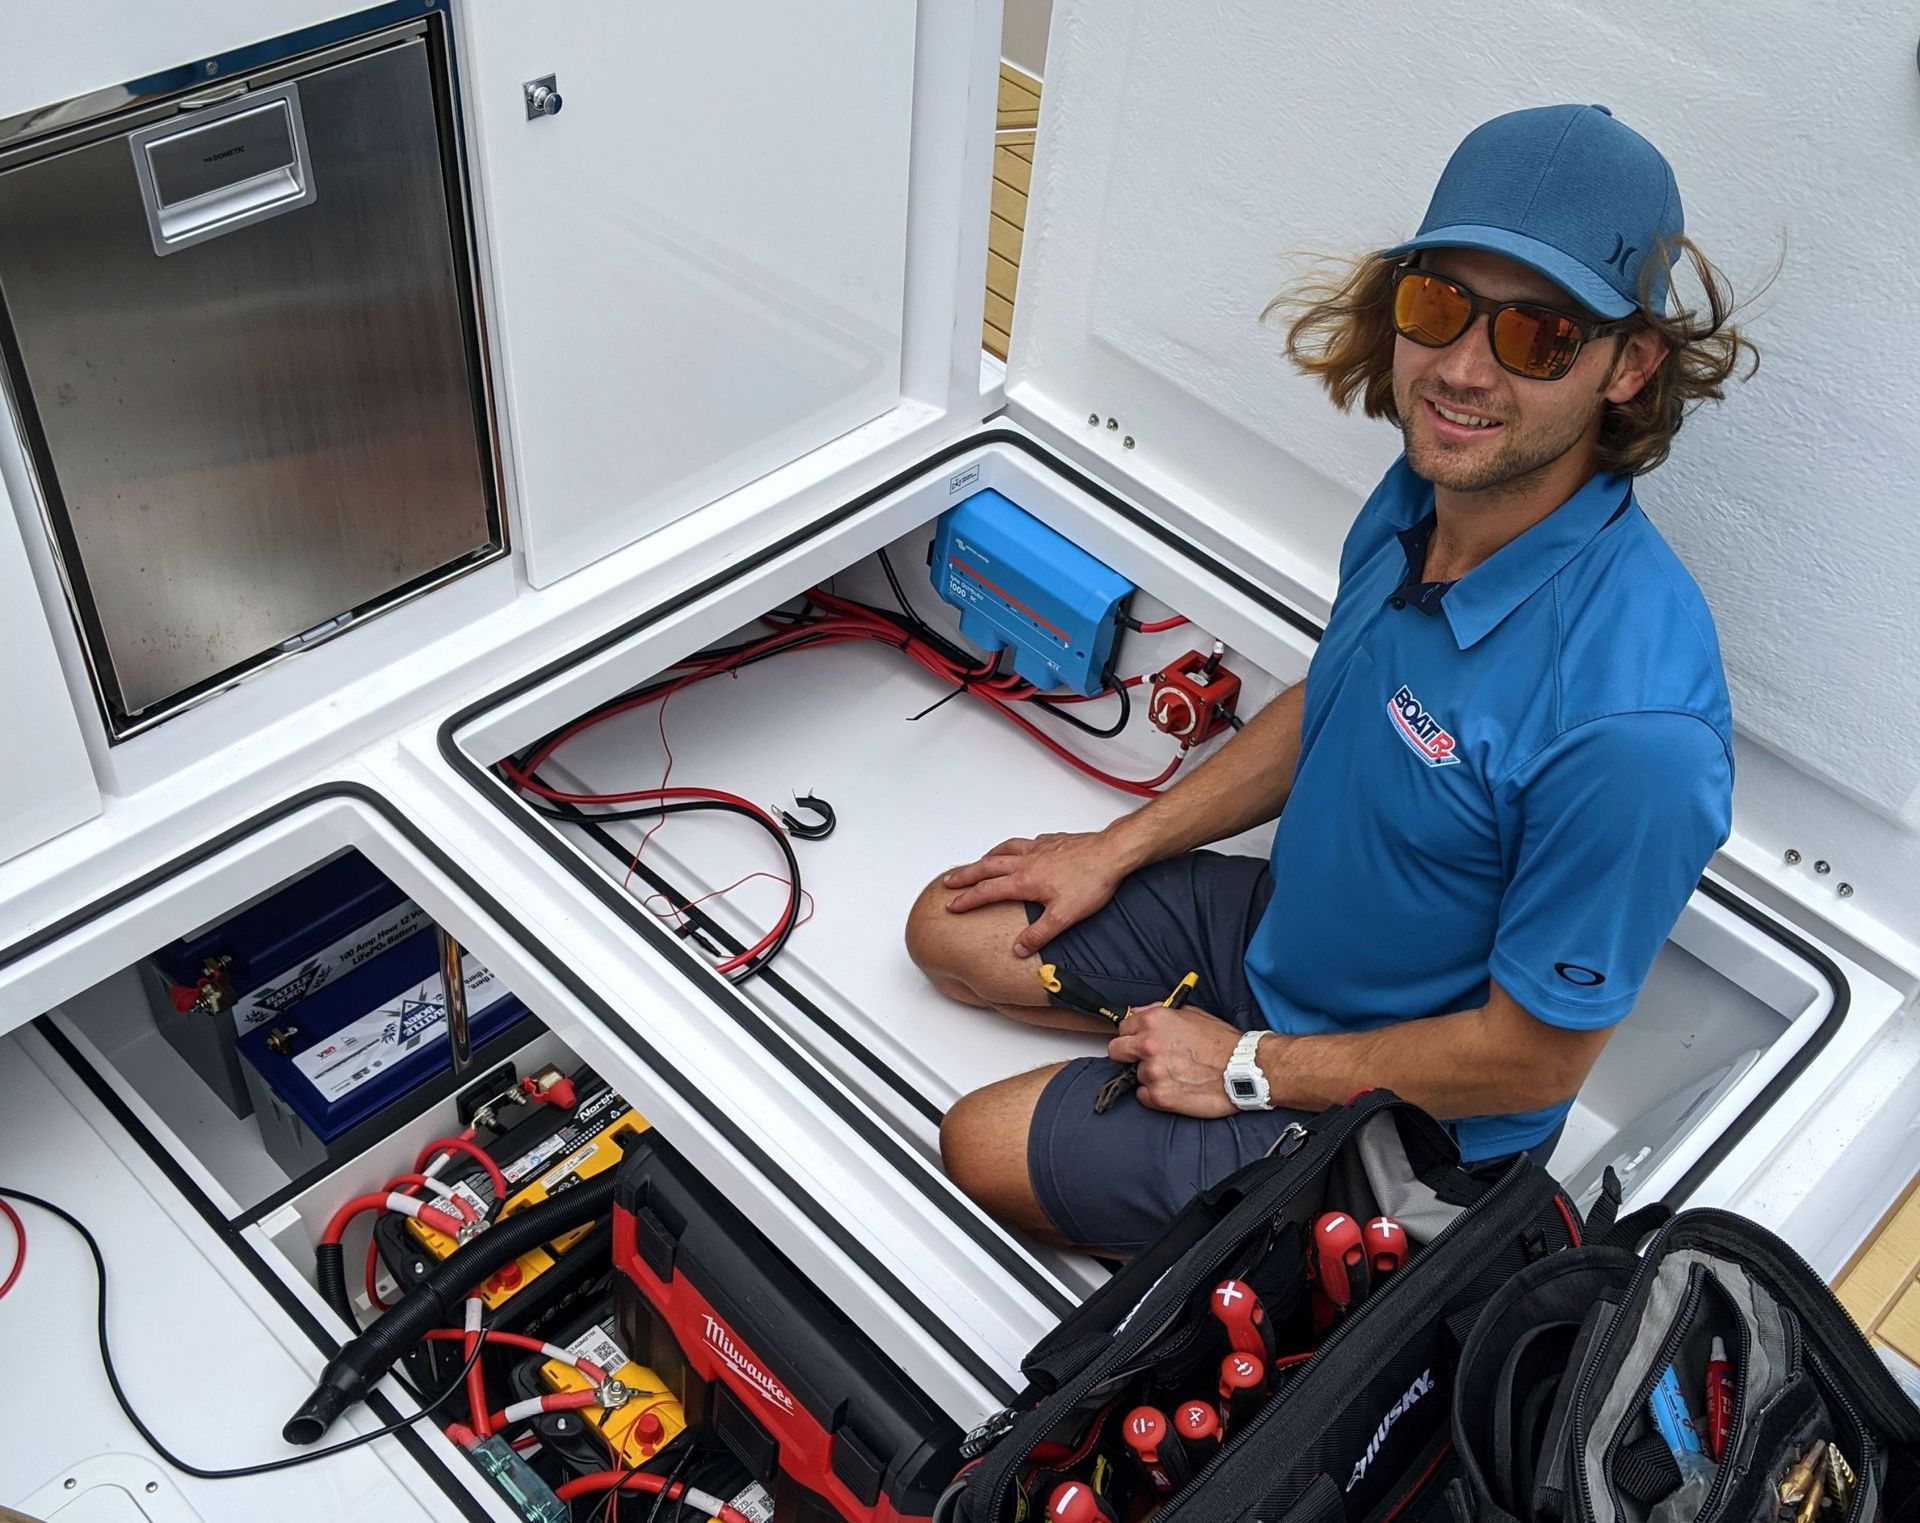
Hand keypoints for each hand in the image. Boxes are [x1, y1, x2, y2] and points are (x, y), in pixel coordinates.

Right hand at [941, 831, 1141, 957]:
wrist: (1112, 853)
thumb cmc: (1091, 882)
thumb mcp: (1064, 917)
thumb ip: (1038, 934)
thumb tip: (1018, 948)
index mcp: (1025, 881)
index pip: (987, 891)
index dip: (967, 899)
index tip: (951, 905)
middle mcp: (1027, 861)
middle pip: (987, 867)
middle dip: (966, 875)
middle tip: (950, 880)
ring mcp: (1039, 849)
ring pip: (1005, 850)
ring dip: (987, 857)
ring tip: (979, 862)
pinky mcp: (1053, 841)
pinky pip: (1026, 842)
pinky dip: (1014, 846)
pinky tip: (1018, 849)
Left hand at [1107, 1004, 1246, 1117]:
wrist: (1245, 1069)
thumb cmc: (1223, 1043)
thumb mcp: (1192, 1014)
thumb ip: (1160, 1012)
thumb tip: (1139, 1013)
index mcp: (1154, 1021)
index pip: (1123, 1027)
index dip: (1132, 1035)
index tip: (1138, 1041)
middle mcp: (1148, 1045)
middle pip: (1116, 1051)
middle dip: (1128, 1055)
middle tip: (1146, 1059)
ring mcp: (1152, 1072)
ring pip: (1136, 1075)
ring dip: (1151, 1076)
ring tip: (1176, 1074)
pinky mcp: (1159, 1097)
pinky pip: (1143, 1096)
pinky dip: (1155, 1095)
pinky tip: (1175, 1088)